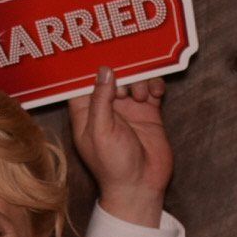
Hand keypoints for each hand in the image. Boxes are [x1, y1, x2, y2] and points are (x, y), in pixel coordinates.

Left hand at [69, 66, 173, 227]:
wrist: (141, 186)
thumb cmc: (113, 166)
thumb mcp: (101, 131)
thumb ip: (101, 100)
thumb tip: (104, 70)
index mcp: (86, 113)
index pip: (81, 82)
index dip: (87, 67)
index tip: (96, 50)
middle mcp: (105, 108)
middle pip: (111, 75)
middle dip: (120, 73)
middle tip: (124, 89)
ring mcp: (128, 109)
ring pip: (133, 78)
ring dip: (139, 80)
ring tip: (141, 97)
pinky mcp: (148, 112)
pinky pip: (151, 87)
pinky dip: (155, 85)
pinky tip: (155, 94)